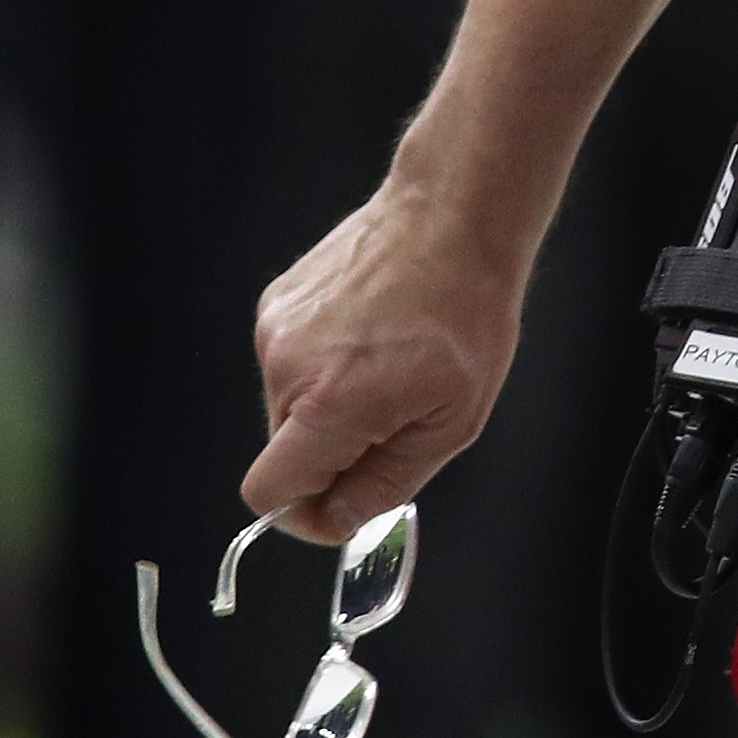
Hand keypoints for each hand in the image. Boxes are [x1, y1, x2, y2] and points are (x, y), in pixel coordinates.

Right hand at [245, 180, 533, 543]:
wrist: (454, 215)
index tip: (344, 501)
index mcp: (326, 404)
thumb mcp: (453, 421)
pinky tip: (375, 329)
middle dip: (334, 450)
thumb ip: (388, 484)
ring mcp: (275, 330)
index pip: (269, 494)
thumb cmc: (468, 310)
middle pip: (285, 451)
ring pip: (290, 404)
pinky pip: (293, 360)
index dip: (306, 511)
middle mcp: (286, 366)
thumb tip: (339, 522)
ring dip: (333, 402)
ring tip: (392, 359)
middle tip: (396, 413)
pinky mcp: (276, 303)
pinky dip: (328, 360)